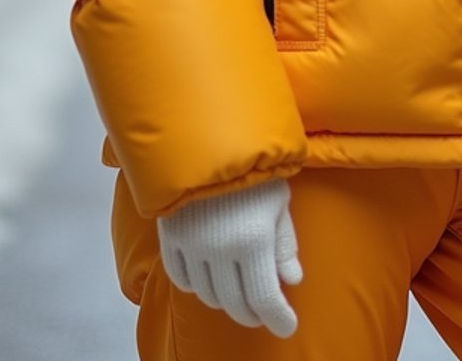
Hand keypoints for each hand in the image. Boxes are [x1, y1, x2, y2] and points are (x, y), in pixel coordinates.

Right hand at [157, 177, 301, 335]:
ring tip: (239, 294)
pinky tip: (211, 279)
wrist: (208, 134)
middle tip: (264, 314)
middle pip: (235, 303)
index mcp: (253, 238)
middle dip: (253, 314)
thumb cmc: (253, 166)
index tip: (287, 327)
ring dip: (226, 300)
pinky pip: (181, 278)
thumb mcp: (279, 201)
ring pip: (208, 294)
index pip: (264, 298)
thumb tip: (292, 280)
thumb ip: (285, 243)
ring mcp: (191, 243)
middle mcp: (219, 247)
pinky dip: (197, 286)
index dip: (277, 318)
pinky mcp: (169, 235)